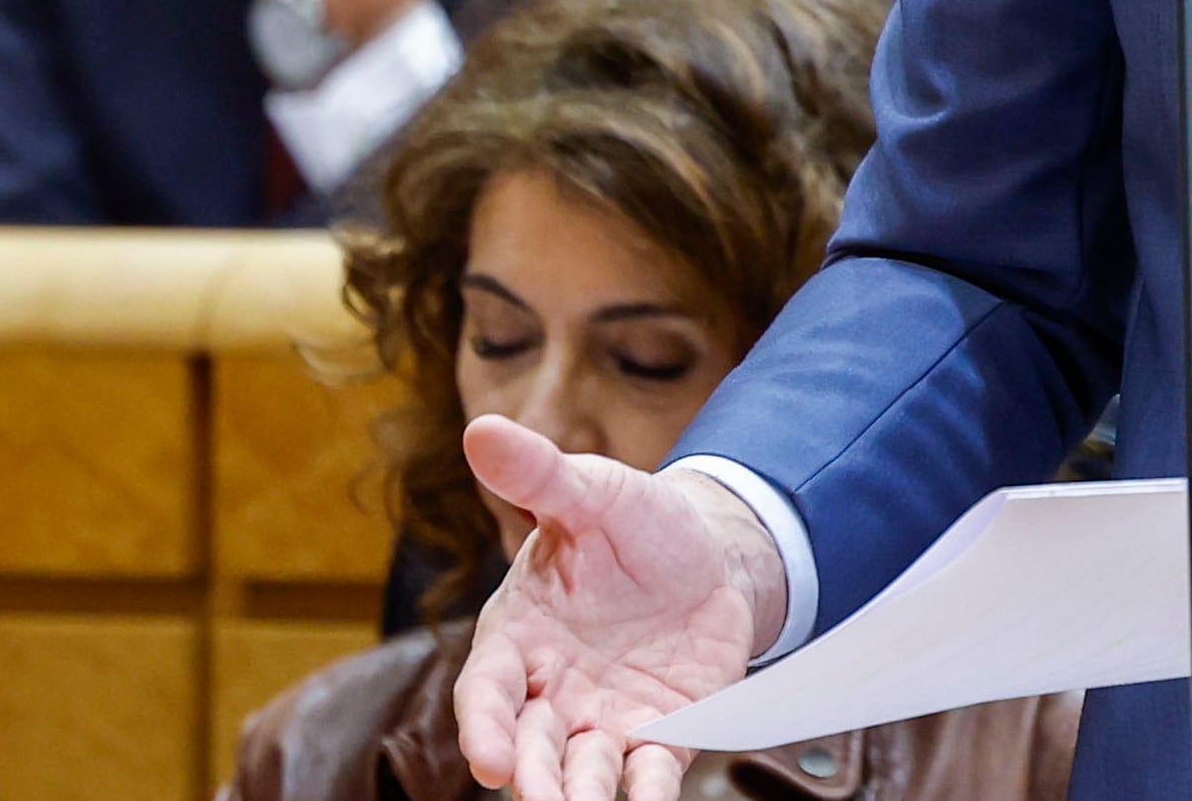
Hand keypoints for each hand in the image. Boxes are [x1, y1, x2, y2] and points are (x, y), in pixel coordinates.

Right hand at [452, 417, 789, 800]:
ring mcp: (603, 715)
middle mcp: (551, 688)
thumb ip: (539, 475)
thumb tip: (481, 427)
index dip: (484, 725)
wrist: (710, 550)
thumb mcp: (592, 491)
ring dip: (583, 795)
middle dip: (533, 774)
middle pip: (529, 743)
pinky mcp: (660, 730)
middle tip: (540, 797)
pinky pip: (649, 771)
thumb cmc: (634, 522)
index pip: (486, 690)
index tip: (489, 758)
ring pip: (583, 769)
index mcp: (518, 637)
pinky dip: (646, 792)